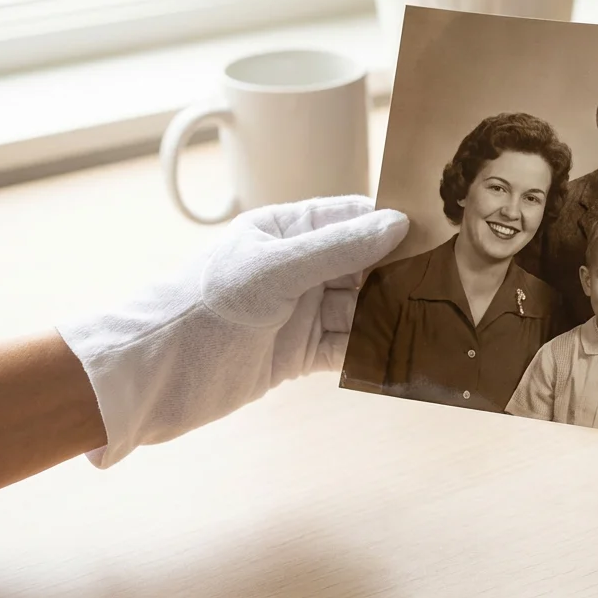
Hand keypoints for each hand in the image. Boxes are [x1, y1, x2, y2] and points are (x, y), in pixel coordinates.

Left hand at [57, 195, 407, 467]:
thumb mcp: (272, 271)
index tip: (440, 231)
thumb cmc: (196, 310)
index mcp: (284, 231)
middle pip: (363, 264)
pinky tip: (403, 355)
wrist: (145, 380)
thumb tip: (397, 223)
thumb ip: (336, 248)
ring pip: (360, 308)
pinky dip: (373, 352)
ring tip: (437, 321)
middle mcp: (295, 268)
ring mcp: (297, 312)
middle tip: (451, 281)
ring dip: (392, 316)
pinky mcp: (296, 355)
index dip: (393, 223)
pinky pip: (347, 348)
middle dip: (401, 274)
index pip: (351, 217)